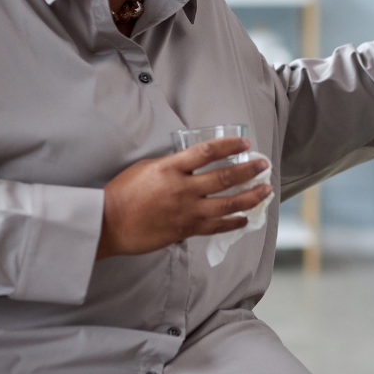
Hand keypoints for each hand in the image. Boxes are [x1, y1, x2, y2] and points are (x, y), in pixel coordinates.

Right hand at [96, 137, 271, 258]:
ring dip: (250, 197)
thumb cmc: (122, 193)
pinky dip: (233, 221)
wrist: (108, 224)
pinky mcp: (186, 230)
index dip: (230, 146)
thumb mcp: (147, 168)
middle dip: (249, 171)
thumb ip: (172, 165)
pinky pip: (216, 226)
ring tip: (265, 191)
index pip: (207, 152)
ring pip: (227, 203)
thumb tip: (193, 164)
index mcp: (171, 167)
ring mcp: (187, 211)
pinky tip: (245, 218)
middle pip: (225, 177)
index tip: (245, 144)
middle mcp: (183, 188)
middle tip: (264, 166)